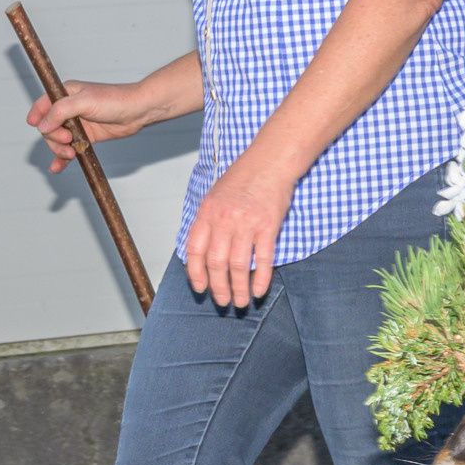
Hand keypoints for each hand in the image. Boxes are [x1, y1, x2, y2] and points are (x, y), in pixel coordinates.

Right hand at [27, 79, 156, 173]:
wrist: (138, 111)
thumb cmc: (115, 99)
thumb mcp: (84, 101)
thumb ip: (60, 111)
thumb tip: (42, 125)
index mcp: (66, 93)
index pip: (43, 105)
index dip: (37, 115)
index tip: (34, 125)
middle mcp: (69, 108)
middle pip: (48, 127)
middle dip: (54, 137)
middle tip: (68, 139)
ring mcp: (77, 123)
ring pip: (58, 140)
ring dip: (59, 149)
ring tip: (71, 153)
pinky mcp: (86, 136)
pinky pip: (69, 148)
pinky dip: (62, 159)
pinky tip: (57, 167)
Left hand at [184, 154, 293, 309]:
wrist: (270, 162)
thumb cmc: (243, 177)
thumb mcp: (214, 196)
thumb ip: (207, 221)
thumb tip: (202, 249)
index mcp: (207, 213)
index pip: (195, 251)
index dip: (195, 274)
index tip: (200, 288)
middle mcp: (224, 220)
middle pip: (216, 263)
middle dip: (218, 287)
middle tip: (222, 301)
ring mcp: (247, 224)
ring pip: (239, 266)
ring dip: (238, 288)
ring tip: (240, 302)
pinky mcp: (268, 227)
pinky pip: (263, 259)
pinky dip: (261, 279)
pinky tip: (259, 291)